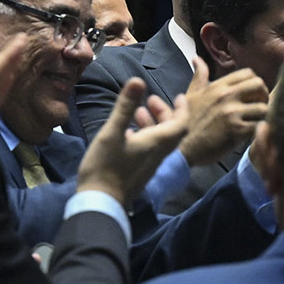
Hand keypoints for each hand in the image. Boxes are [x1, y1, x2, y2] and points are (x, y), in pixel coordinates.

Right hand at [75, 77, 191, 204]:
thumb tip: (138, 80)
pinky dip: (144, 136)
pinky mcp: (139, 172)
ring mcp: (148, 164)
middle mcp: (158, 154)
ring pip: (159, 140)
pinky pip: (149, 150)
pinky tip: (127, 132)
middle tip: (151, 100)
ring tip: (137, 112)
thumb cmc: (106, 166)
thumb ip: (125, 107)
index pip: (181, 124)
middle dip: (165, 113)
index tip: (180, 96)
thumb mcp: (113, 132)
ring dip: (153, 124)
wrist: (100, 203)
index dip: (183, 109)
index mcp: (157, 143)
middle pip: (171, 131)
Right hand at [178, 59, 268, 165]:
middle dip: (264, 96)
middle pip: (259, 85)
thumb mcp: (191, 95)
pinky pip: (259, 125)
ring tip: (256, 122)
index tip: (252, 95)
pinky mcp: (236, 130)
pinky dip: (260, 129)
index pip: (248, 73)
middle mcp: (226, 96)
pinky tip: (253, 134)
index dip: (255, 83)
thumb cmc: (186, 123)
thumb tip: (197, 59)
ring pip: (263, 107)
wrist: (181, 149)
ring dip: (263, 116)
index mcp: (217, 86)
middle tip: (259, 107)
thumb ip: (199, 77)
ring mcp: (231, 112)